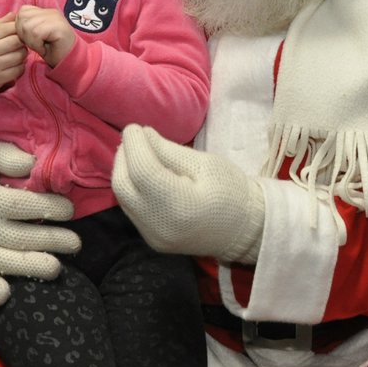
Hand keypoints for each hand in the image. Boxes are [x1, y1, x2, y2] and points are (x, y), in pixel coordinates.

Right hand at [0, 13, 26, 91]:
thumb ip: (0, 25)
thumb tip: (15, 14)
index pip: (6, 28)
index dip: (17, 28)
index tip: (19, 31)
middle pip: (16, 41)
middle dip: (22, 41)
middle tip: (21, 43)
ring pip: (19, 56)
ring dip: (23, 54)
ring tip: (18, 54)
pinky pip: (18, 70)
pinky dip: (21, 66)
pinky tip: (16, 65)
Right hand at [0, 139, 79, 304]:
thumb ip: (7, 156)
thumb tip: (33, 164)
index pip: (22, 206)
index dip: (50, 208)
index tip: (69, 209)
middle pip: (21, 238)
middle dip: (52, 241)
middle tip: (75, 243)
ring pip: (6, 263)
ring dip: (33, 268)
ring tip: (56, 269)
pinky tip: (6, 295)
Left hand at [15, 5, 76, 67]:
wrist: (69, 63)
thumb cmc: (52, 51)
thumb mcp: (34, 37)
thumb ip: (26, 26)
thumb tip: (10, 21)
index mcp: (45, 12)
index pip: (22, 11)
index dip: (20, 27)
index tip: (30, 40)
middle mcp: (51, 12)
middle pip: (22, 17)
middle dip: (23, 34)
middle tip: (35, 44)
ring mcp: (56, 18)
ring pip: (27, 26)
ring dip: (30, 41)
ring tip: (40, 47)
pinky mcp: (59, 27)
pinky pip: (36, 33)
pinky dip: (36, 45)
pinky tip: (44, 49)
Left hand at [112, 125, 264, 262]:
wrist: (245, 230)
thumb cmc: (231, 191)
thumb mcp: (205, 163)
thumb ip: (169, 151)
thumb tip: (142, 135)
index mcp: (180, 205)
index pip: (142, 171)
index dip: (134, 145)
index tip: (135, 127)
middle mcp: (160, 226)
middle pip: (123, 185)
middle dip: (123, 156)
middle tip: (134, 139)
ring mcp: (153, 237)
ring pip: (123, 198)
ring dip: (124, 171)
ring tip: (137, 153)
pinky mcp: (152, 240)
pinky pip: (131, 209)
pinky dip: (132, 187)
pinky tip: (143, 174)